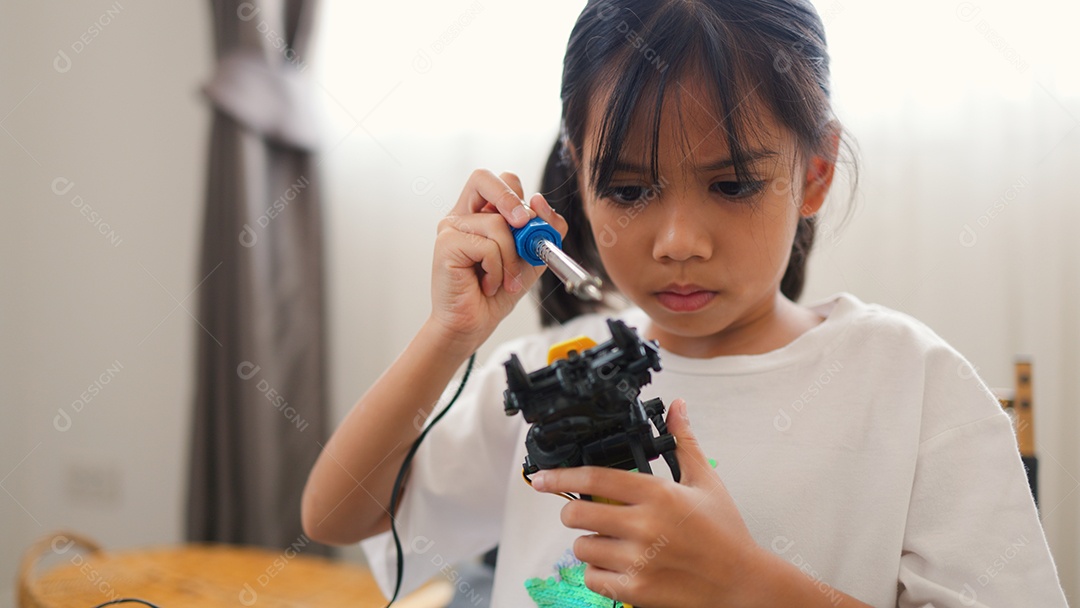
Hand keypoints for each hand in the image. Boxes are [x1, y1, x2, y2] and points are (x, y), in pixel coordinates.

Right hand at [428, 169, 567, 352]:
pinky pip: (486, 247)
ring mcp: (451, 228)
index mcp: (482, 213)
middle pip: (483, 178)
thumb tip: (540, 202)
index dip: (519, 193)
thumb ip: (543, 229)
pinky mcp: (446, 244)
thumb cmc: (497, 292)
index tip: (534, 218)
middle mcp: (463, 215)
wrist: (474, 324)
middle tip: (523, 224)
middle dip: (510, 198)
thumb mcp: (531, 256)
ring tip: (505, 280)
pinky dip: (497, 269)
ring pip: (496, 223)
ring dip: (511, 258)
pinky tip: (488, 284)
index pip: (501, 181)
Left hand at [528, 399, 767, 607]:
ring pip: (581, 547)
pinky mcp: (636, 590)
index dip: (560, 477)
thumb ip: (683, 442)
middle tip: (587, 513)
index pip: (594, 478)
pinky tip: (617, 564)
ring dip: (590, 543)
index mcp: (658, 494)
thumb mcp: (706, 481)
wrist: (743, 584)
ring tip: (613, 541)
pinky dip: (597, 572)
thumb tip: (678, 408)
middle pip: (576, 514)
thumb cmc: (725, 533)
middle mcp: (644, 525)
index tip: (541, 478)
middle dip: (574, 512)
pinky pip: (592, 578)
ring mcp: (638, 560)